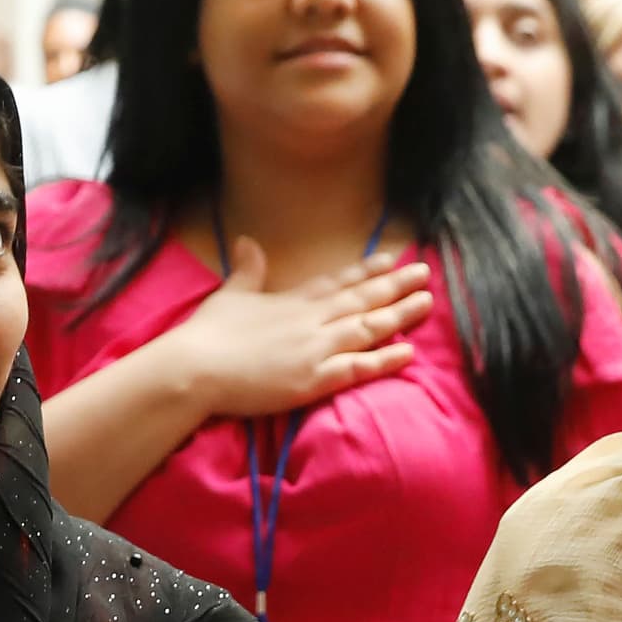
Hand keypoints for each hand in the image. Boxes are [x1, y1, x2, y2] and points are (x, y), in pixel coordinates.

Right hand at [154, 243, 431, 420]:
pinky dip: (385, 360)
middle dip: (395, 285)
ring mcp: (315, 349)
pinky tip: (409, 352)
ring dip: (399, 315)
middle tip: (424, 273)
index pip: (336, 282)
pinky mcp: (313, 380)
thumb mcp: (229, 294)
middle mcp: (310, 320)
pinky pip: (358, 369)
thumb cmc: (206, 335)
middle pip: (361, 300)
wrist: (194, 369)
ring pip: (367, 328)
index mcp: (291, 301)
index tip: (390, 258)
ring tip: (426, 302)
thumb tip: (249, 241)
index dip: (365, 271)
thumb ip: (247, 270)